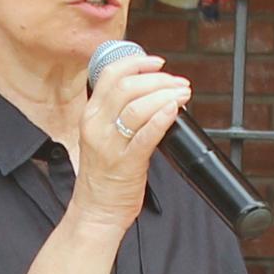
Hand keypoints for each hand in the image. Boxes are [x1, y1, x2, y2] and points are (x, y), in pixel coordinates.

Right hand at [65, 45, 189, 234]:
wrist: (96, 210)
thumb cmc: (104, 175)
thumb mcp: (102, 135)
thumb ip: (120, 113)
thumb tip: (153, 92)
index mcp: (90, 114)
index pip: (110, 75)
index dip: (136, 62)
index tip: (158, 63)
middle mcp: (96, 125)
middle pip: (127, 87)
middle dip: (159, 80)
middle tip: (178, 83)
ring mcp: (110, 144)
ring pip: (137, 107)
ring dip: (165, 95)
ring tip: (183, 95)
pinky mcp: (126, 163)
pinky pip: (146, 135)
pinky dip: (162, 118)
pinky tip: (174, 110)